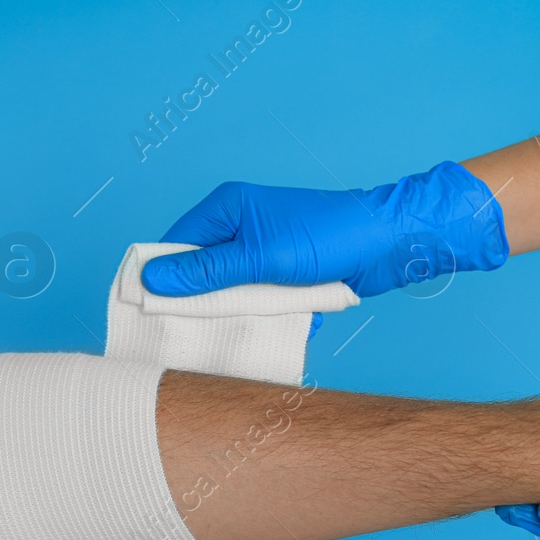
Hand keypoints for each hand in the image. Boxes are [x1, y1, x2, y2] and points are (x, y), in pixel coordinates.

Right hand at [140, 161, 507, 297]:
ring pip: (230, 291)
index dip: (161, 279)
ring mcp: (262, 251)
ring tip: (248, 327)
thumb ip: (206, 273)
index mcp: (227, 208)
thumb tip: (152, 279)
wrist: (389, 242)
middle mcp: (239, 226)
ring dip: (240, 312)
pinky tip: (279, 324)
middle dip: (202, 303)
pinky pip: (259, 299)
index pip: (175, 246)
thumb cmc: (327, 237)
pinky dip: (266, 314)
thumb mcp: (260, 259)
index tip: (149, 312)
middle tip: (196, 331)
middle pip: (200, 272)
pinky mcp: (282, 272)